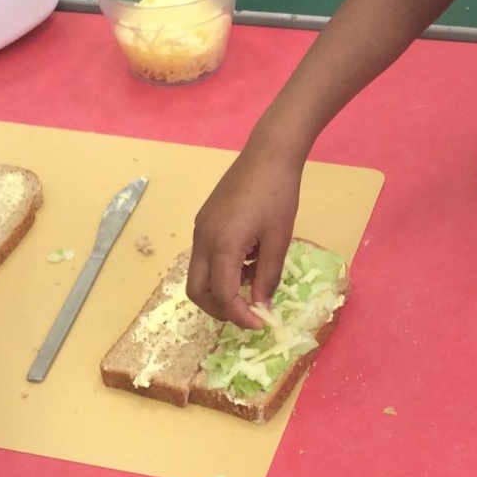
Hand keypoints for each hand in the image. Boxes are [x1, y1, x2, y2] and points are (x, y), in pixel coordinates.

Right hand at [187, 150, 302, 328]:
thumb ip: (268, 276)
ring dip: (221, 288)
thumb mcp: (279, 239)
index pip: (222, 296)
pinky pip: (205, 255)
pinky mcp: (204, 219)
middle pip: (197, 291)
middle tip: (248, 312)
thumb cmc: (278, 194)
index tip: (260, 324)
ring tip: (254, 281)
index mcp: (222, 245)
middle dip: (220, 309)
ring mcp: (200, 228)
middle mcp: (203, 238)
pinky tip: (248, 259)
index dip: (239, 316)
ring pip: (198, 274)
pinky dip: (221, 269)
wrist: (268, 153)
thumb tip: (261, 307)